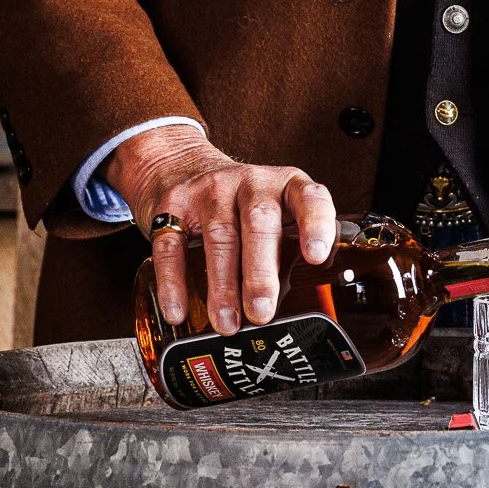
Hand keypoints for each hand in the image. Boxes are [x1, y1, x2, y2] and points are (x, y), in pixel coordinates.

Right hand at [105, 126, 336, 334]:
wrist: (182, 165)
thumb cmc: (240, 207)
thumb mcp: (275, 215)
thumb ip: (289, 251)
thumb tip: (298, 306)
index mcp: (285, 186)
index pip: (309, 198)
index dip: (315, 225)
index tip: (316, 256)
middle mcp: (250, 182)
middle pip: (259, 222)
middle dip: (261, 271)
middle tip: (261, 311)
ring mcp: (209, 190)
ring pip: (219, 236)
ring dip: (223, 285)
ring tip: (227, 322)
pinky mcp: (172, 205)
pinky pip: (173, 245)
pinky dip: (174, 282)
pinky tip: (178, 309)